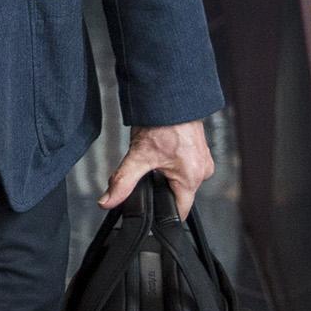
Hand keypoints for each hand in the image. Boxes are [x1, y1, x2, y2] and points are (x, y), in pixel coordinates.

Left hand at [99, 119, 215, 216]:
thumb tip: (108, 201)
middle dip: (160, 189)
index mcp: (191, 178)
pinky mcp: (199, 151)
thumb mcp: (138, 155)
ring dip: (166, 174)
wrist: (171, 97)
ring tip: (155, 159)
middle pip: (178, 195)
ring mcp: (202, 160)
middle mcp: (202, 171)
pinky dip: (172, 163)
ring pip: (180, 180)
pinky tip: (163, 152)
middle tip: (148, 173)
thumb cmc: (162, 122)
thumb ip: (122, 182)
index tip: (149, 209)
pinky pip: (185, 166)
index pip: (179, 212)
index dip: (162, 214)